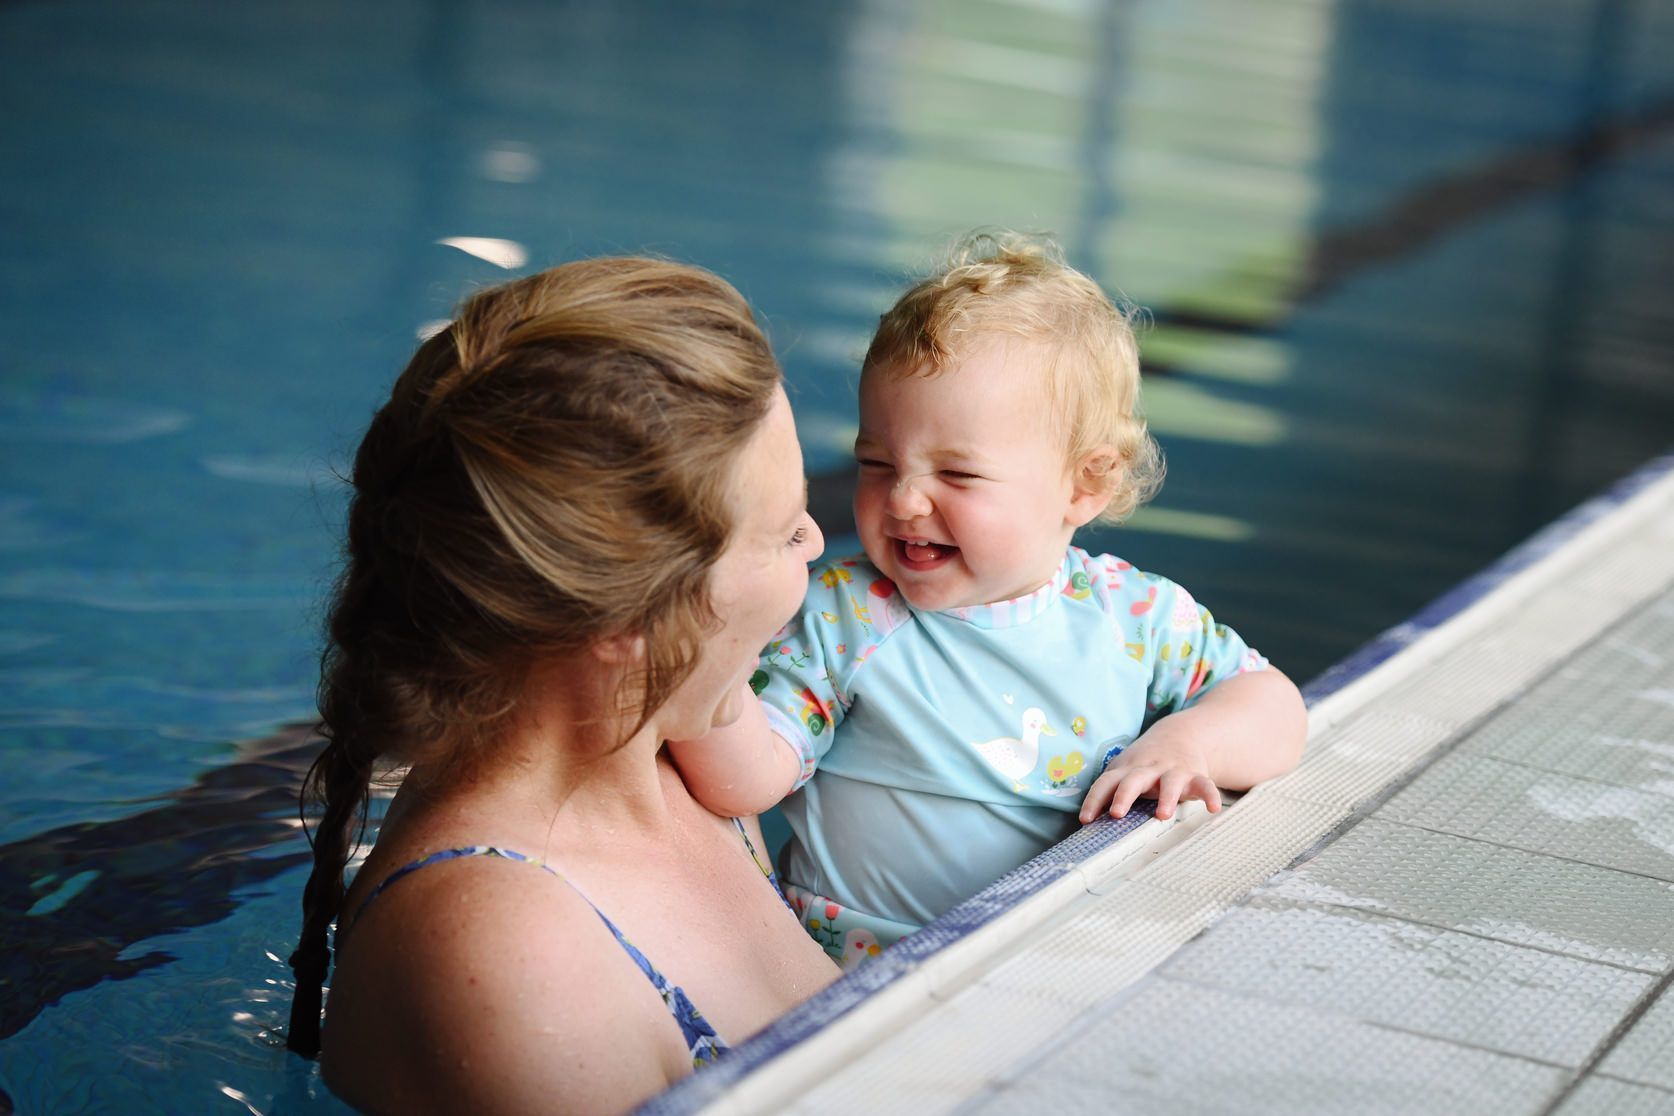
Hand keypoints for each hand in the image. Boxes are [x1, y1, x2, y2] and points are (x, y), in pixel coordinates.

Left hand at [1077, 727, 1222, 823]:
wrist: (1179, 735)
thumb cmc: (1144, 765)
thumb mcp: (1124, 773)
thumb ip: (1109, 793)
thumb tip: (1087, 823)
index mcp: (1127, 770)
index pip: (1106, 783)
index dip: (1094, 800)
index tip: (1085, 820)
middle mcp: (1148, 770)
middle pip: (1133, 781)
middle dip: (1124, 796)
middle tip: (1116, 813)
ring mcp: (1172, 771)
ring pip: (1169, 783)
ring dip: (1166, 797)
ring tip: (1162, 815)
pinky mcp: (1195, 776)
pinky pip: (1205, 785)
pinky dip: (1210, 795)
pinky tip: (1213, 808)